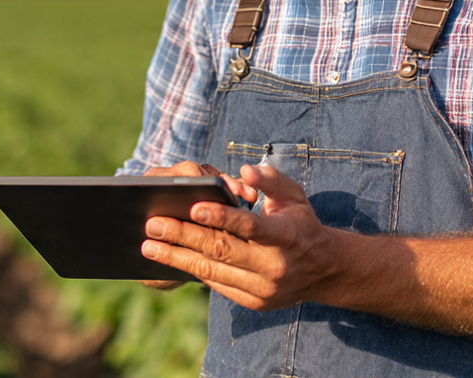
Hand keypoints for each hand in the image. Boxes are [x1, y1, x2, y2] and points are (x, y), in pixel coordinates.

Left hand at [141, 163, 342, 310]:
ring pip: (213, 272)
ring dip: (177, 258)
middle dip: (184, 236)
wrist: (324, 271)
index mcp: (286, 236)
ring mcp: (263, 288)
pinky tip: (170, 259)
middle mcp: (274, 266)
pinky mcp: (254, 302)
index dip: (221, 216)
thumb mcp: (295, 196)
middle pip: (222, 250)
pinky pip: (217, 284)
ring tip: (149, 246)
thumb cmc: (301, 223)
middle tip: (153, 224)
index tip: (192, 206)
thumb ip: (271, 180)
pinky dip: (192, 270)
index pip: (250, 226)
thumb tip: (245, 170)